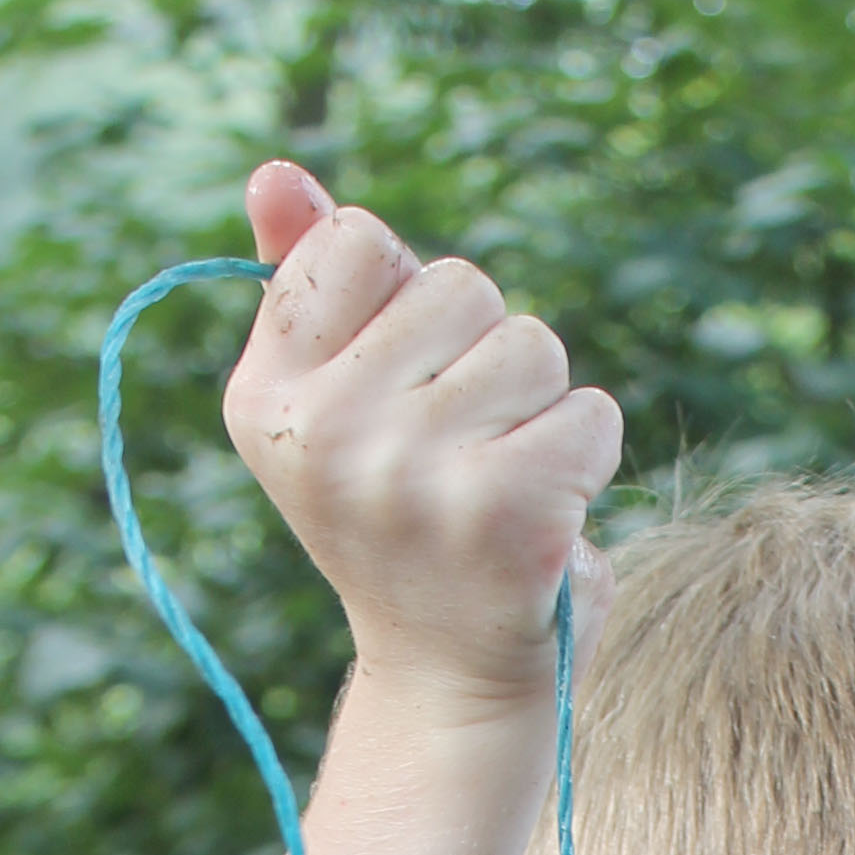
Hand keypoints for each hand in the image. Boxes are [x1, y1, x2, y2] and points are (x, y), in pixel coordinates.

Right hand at [225, 160, 622, 715]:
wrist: (450, 683)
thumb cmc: (405, 525)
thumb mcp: (338, 402)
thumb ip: (310, 282)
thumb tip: (273, 171)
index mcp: (263, 400)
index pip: (359, 240)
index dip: (404, 304)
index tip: (395, 393)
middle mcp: (324, 436)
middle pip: (460, 286)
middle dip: (482, 355)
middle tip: (455, 458)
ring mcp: (413, 476)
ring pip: (532, 344)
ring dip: (537, 407)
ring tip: (497, 486)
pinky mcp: (508, 513)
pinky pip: (591, 410)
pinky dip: (587, 456)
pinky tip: (545, 518)